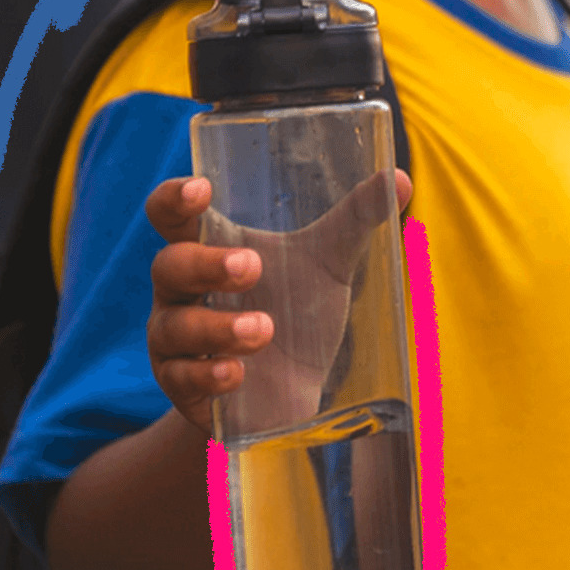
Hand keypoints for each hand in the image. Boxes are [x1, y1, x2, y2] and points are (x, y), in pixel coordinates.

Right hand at [145, 169, 413, 436]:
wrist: (288, 391)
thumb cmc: (298, 309)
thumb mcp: (328, 262)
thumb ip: (356, 219)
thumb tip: (400, 178)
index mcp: (207, 247)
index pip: (171, 215)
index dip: (174, 199)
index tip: (202, 189)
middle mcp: (181, 291)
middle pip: (169, 265)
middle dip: (207, 264)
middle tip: (252, 266)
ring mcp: (175, 340)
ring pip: (175, 326)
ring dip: (219, 327)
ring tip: (265, 330)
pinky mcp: (183, 387)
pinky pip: (181, 378)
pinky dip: (210, 375)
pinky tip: (238, 374)